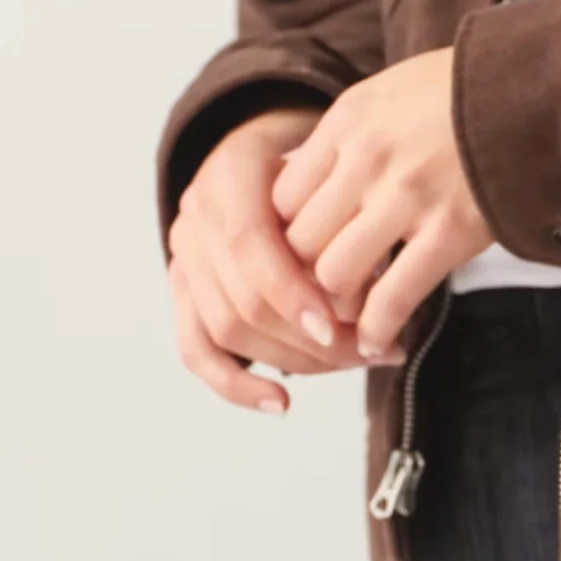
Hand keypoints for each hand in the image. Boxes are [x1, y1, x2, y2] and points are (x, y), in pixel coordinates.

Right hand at [169, 107, 364, 413]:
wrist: (277, 157)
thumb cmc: (322, 170)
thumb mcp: (341, 179)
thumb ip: (348, 228)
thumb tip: (376, 305)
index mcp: (231, 170)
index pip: (250, 245)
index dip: (293, 295)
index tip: (340, 329)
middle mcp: (198, 209)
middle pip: (244, 299)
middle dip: (313, 339)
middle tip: (376, 351)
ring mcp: (185, 252)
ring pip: (228, 329)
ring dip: (296, 361)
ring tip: (356, 363)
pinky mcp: (183, 290)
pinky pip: (195, 349)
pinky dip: (236, 384)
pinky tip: (281, 403)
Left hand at [272, 49, 492, 361]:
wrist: (542, 89)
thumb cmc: (471, 92)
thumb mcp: (393, 92)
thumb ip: (353, 134)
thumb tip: (314, 176)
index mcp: (347, 121)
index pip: (282, 197)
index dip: (287, 236)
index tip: (307, 256)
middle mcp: (366, 158)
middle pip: (300, 240)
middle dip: (306, 277)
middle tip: (323, 298)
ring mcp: (406, 196)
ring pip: (334, 272)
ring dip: (339, 304)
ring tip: (352, 316)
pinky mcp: (449, 232)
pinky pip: (393, 295)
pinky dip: (378, 327)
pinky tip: (379, 340)